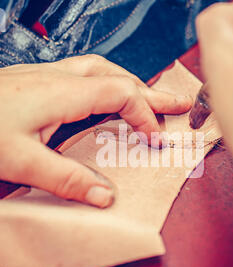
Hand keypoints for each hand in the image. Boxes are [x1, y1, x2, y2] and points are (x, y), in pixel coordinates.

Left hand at [0, 55, 191, 206]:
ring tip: (146, 97)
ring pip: (99, 69)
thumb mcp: (21, 162)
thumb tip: (107, 196)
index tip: (156, 140)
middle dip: (149, 90)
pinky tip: (100, 96)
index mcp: (62, 92)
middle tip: (176, 104)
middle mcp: (58, 76)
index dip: (145, 115)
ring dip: (127, 82)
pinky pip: (81, 74)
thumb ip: (67, 179)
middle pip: (116, 75)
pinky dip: (104, 83)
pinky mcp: (33, 80)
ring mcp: (44, 75)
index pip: (121, 93)